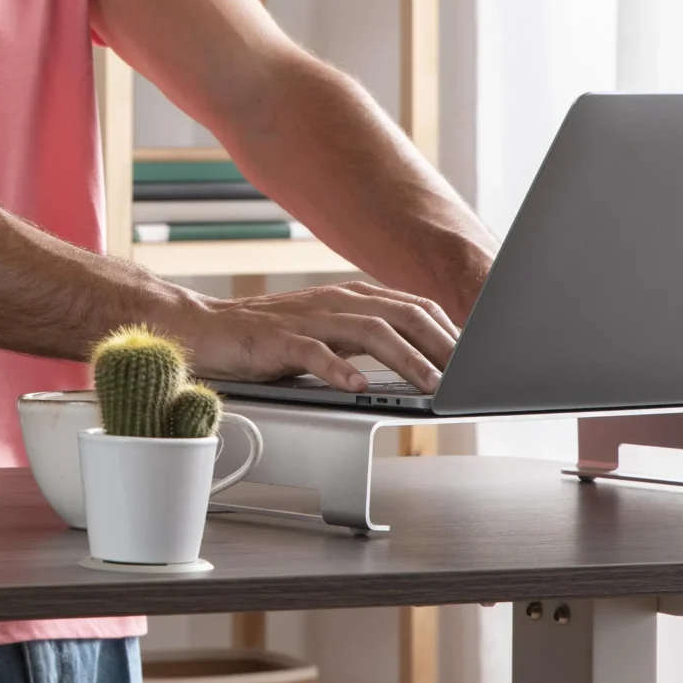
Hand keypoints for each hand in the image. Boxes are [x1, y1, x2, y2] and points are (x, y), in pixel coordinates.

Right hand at [181, 281, 461, 391]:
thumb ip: (367, 337)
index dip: (450, 330)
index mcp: (351, 297)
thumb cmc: (269, 337)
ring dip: (405, 358)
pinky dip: (339, 368)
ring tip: (430, 383)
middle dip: (441, 344)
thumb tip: (422, 359)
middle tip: (468, 373)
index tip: (477, 357)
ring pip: (367, 331)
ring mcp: (306, 318)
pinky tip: (357, 386)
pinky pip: (313, 352)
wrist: (205, 329)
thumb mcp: (328, 331)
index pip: (414, 306)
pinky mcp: (276, 339)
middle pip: (401, 315)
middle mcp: (334, 301)